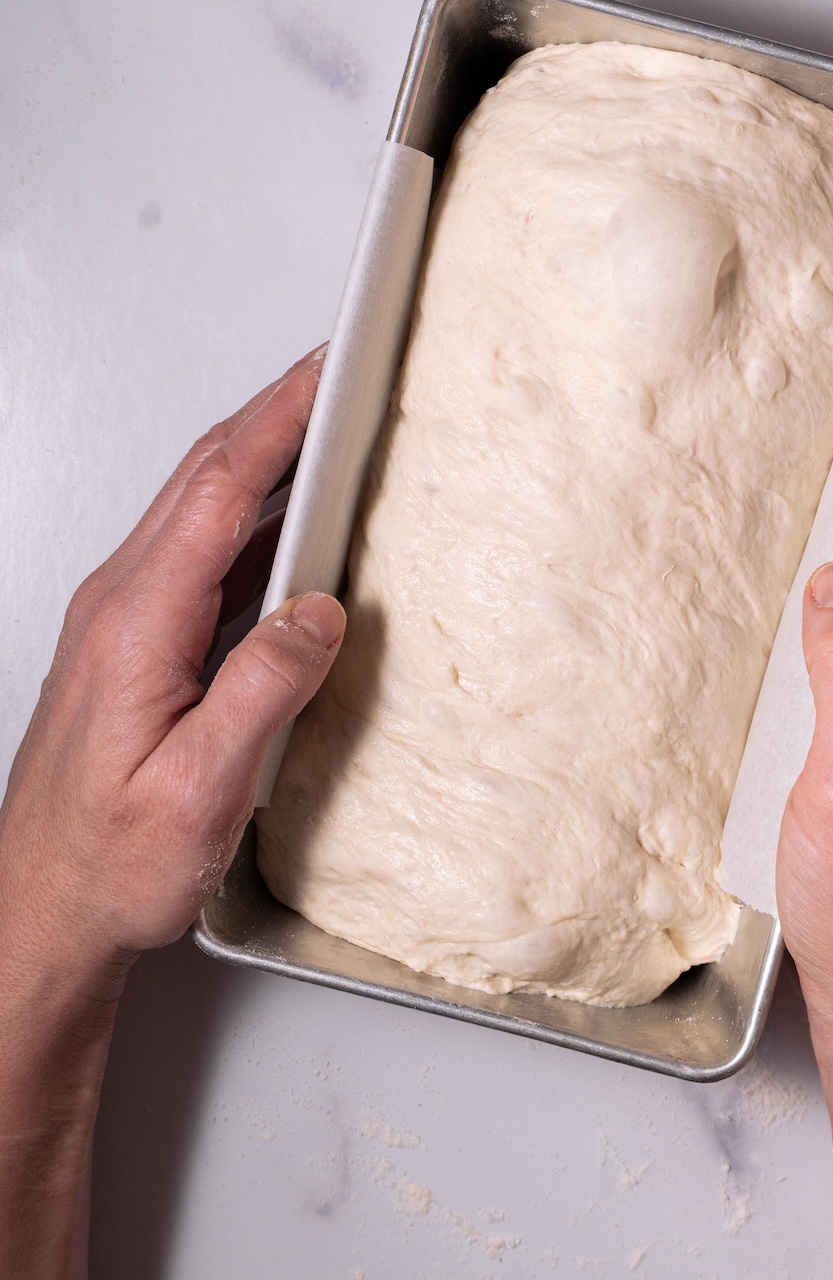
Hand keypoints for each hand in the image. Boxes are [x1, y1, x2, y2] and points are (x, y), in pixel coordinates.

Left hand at [0, 347, 344, 1279]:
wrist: (45, 910)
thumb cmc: (112, 864)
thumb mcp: (198, 791)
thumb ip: (260, 691)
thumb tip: (317, 612)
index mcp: (137, 623)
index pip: (218, 491)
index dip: (276, 422)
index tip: (324, 373)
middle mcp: (122, 605)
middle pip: (205, 478)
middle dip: (273, 413)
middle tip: (336, 373)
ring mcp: (125, 619)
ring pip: (200, 507)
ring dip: (261, 456)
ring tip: (325, 428)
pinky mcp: (137, 642)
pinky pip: (201, 551)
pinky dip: (252, 513)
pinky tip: (290, 523)